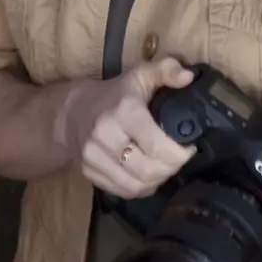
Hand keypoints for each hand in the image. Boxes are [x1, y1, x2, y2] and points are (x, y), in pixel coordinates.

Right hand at [60, 57, 195, 198]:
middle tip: (180, 158)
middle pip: (148, 170)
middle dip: (171, 168)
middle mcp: (105, 136)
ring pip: (136, 186)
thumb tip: (188, 77)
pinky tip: (149, 176)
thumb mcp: (140, 74)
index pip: (157, 146)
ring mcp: (94, 157)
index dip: (180, 152)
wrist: (72, 112)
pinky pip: (123, 192)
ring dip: (158, 180)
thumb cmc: (114, 94)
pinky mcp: (89, 173)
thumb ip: (166, 70)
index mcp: (123, 112)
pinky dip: (141, 188)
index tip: (189, 146)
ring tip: (166, 167)